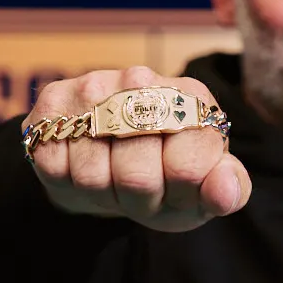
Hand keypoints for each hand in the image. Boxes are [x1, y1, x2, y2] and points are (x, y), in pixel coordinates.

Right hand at [25, 66, 251, 231]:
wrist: (109, 161)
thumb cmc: (167, 176)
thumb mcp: (204, 189)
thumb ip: (229, 189)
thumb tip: (225, 190)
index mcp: (192, 99)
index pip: (188, 170)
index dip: (178, 196)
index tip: (177, 189)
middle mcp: (143, 82)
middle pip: (137, 177)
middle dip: (139, 200)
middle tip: (141, 190)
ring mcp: (94, 88)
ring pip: (92, 176)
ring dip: (102, 193)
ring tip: (112, 178)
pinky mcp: (53, 103)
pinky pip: (54, 166)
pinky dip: (66, 181)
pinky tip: (81, 165)